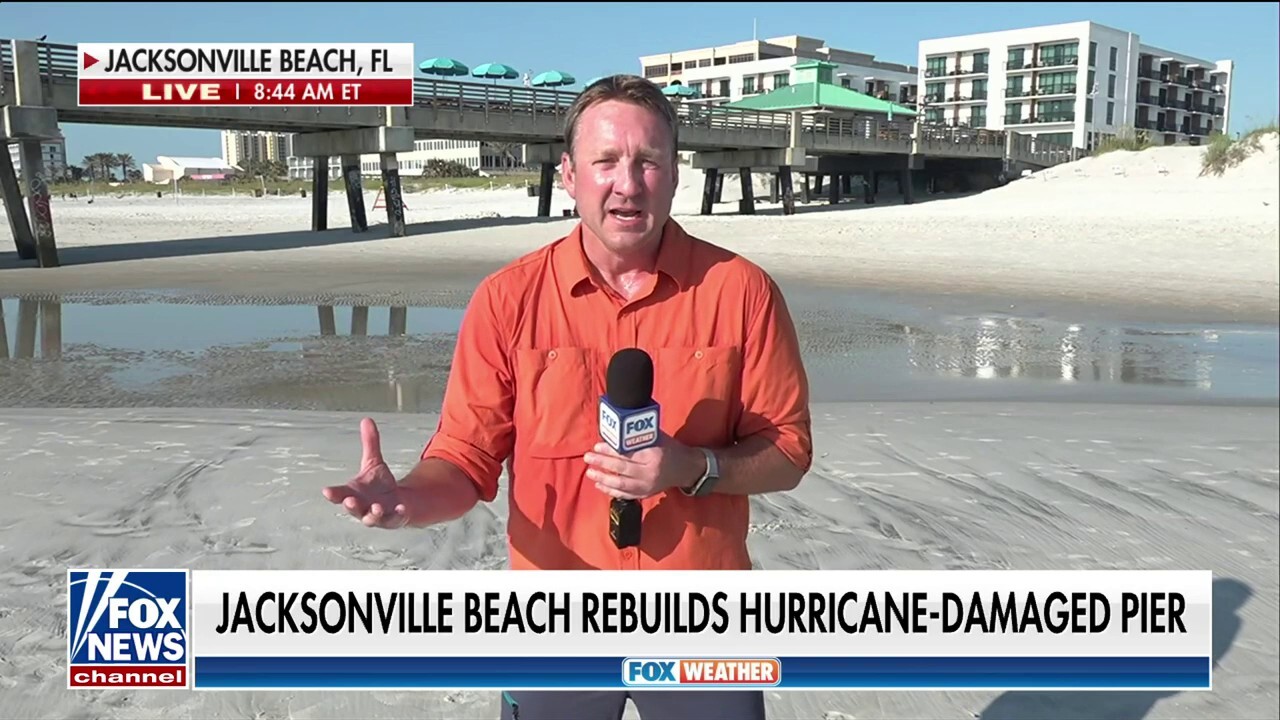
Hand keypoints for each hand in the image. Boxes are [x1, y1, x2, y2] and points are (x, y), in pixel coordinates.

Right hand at [321, 417, 410, 528]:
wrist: (396, 501)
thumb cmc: (378, 484)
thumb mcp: (374, 461)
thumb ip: (370, 443)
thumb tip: (367, 419)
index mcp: (353, 493)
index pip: (339, 494)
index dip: (333, 493)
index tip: (326, 491)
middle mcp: (361, 506)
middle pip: (352, 508)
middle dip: (351, 506)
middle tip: (349, 501)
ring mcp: (376, 515)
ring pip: (371, 518)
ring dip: (373, 514)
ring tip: (377, 507)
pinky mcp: (391, 520)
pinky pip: (393, 519)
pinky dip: (396, 515)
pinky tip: (401, 508)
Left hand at [584, 434, 705, 500]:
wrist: (686, 468)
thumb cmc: (669, 448)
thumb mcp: (657, 436)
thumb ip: (638, 435)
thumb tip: (615, 430)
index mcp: (653, 455)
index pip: (628, 454)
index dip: (610, 450)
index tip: (597, 446)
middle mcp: (650, 473)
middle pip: (621, 469)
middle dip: (602, 463)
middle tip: (588, 457)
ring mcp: (647, 486)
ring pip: (621, 484)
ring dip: (603, 479)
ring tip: (590, 472)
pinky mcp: (645, 494)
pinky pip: (625, 494)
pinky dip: (610, 490)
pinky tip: (599, 484)